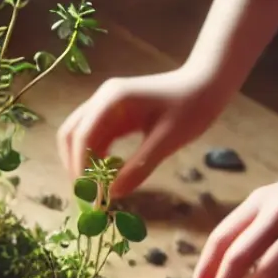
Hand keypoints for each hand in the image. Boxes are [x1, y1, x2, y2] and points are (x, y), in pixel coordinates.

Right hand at [57, 67, 228, 200]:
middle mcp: (102, 99)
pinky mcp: (114, 115)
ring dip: (82, 163)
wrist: (207, 84)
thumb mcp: (168, 140)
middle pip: (70, 134)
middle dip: (74, 165)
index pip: (82, 136)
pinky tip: (108, 176)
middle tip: (88, 194)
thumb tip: (113, 194)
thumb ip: (140, 167)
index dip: (80, 167)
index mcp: (113, 99)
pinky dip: (95, 159)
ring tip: (97, 189)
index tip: (89, 194)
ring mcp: (106, 106)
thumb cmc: (192, 106)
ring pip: (78, 137)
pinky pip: (95, 139)